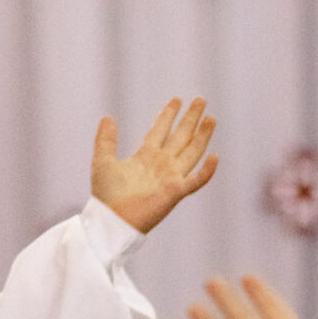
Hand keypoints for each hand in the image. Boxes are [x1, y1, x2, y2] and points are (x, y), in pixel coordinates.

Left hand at [91, 97, 218, 233]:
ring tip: (211, 119)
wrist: (111, 218)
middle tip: (201, 100)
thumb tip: (108, 117)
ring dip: (202, 136)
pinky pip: (195, 181)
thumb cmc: (106, 194)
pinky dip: (206, 171)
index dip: (169, 115)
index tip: (177, 100)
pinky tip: (215, 157)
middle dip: (191, 119)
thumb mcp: (102, 160)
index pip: (161, 130)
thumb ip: (106, 139)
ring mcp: (171, 177)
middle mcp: (162, 164)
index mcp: (146, 156)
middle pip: (181, 137)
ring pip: (192, 152)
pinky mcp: (175, 192)